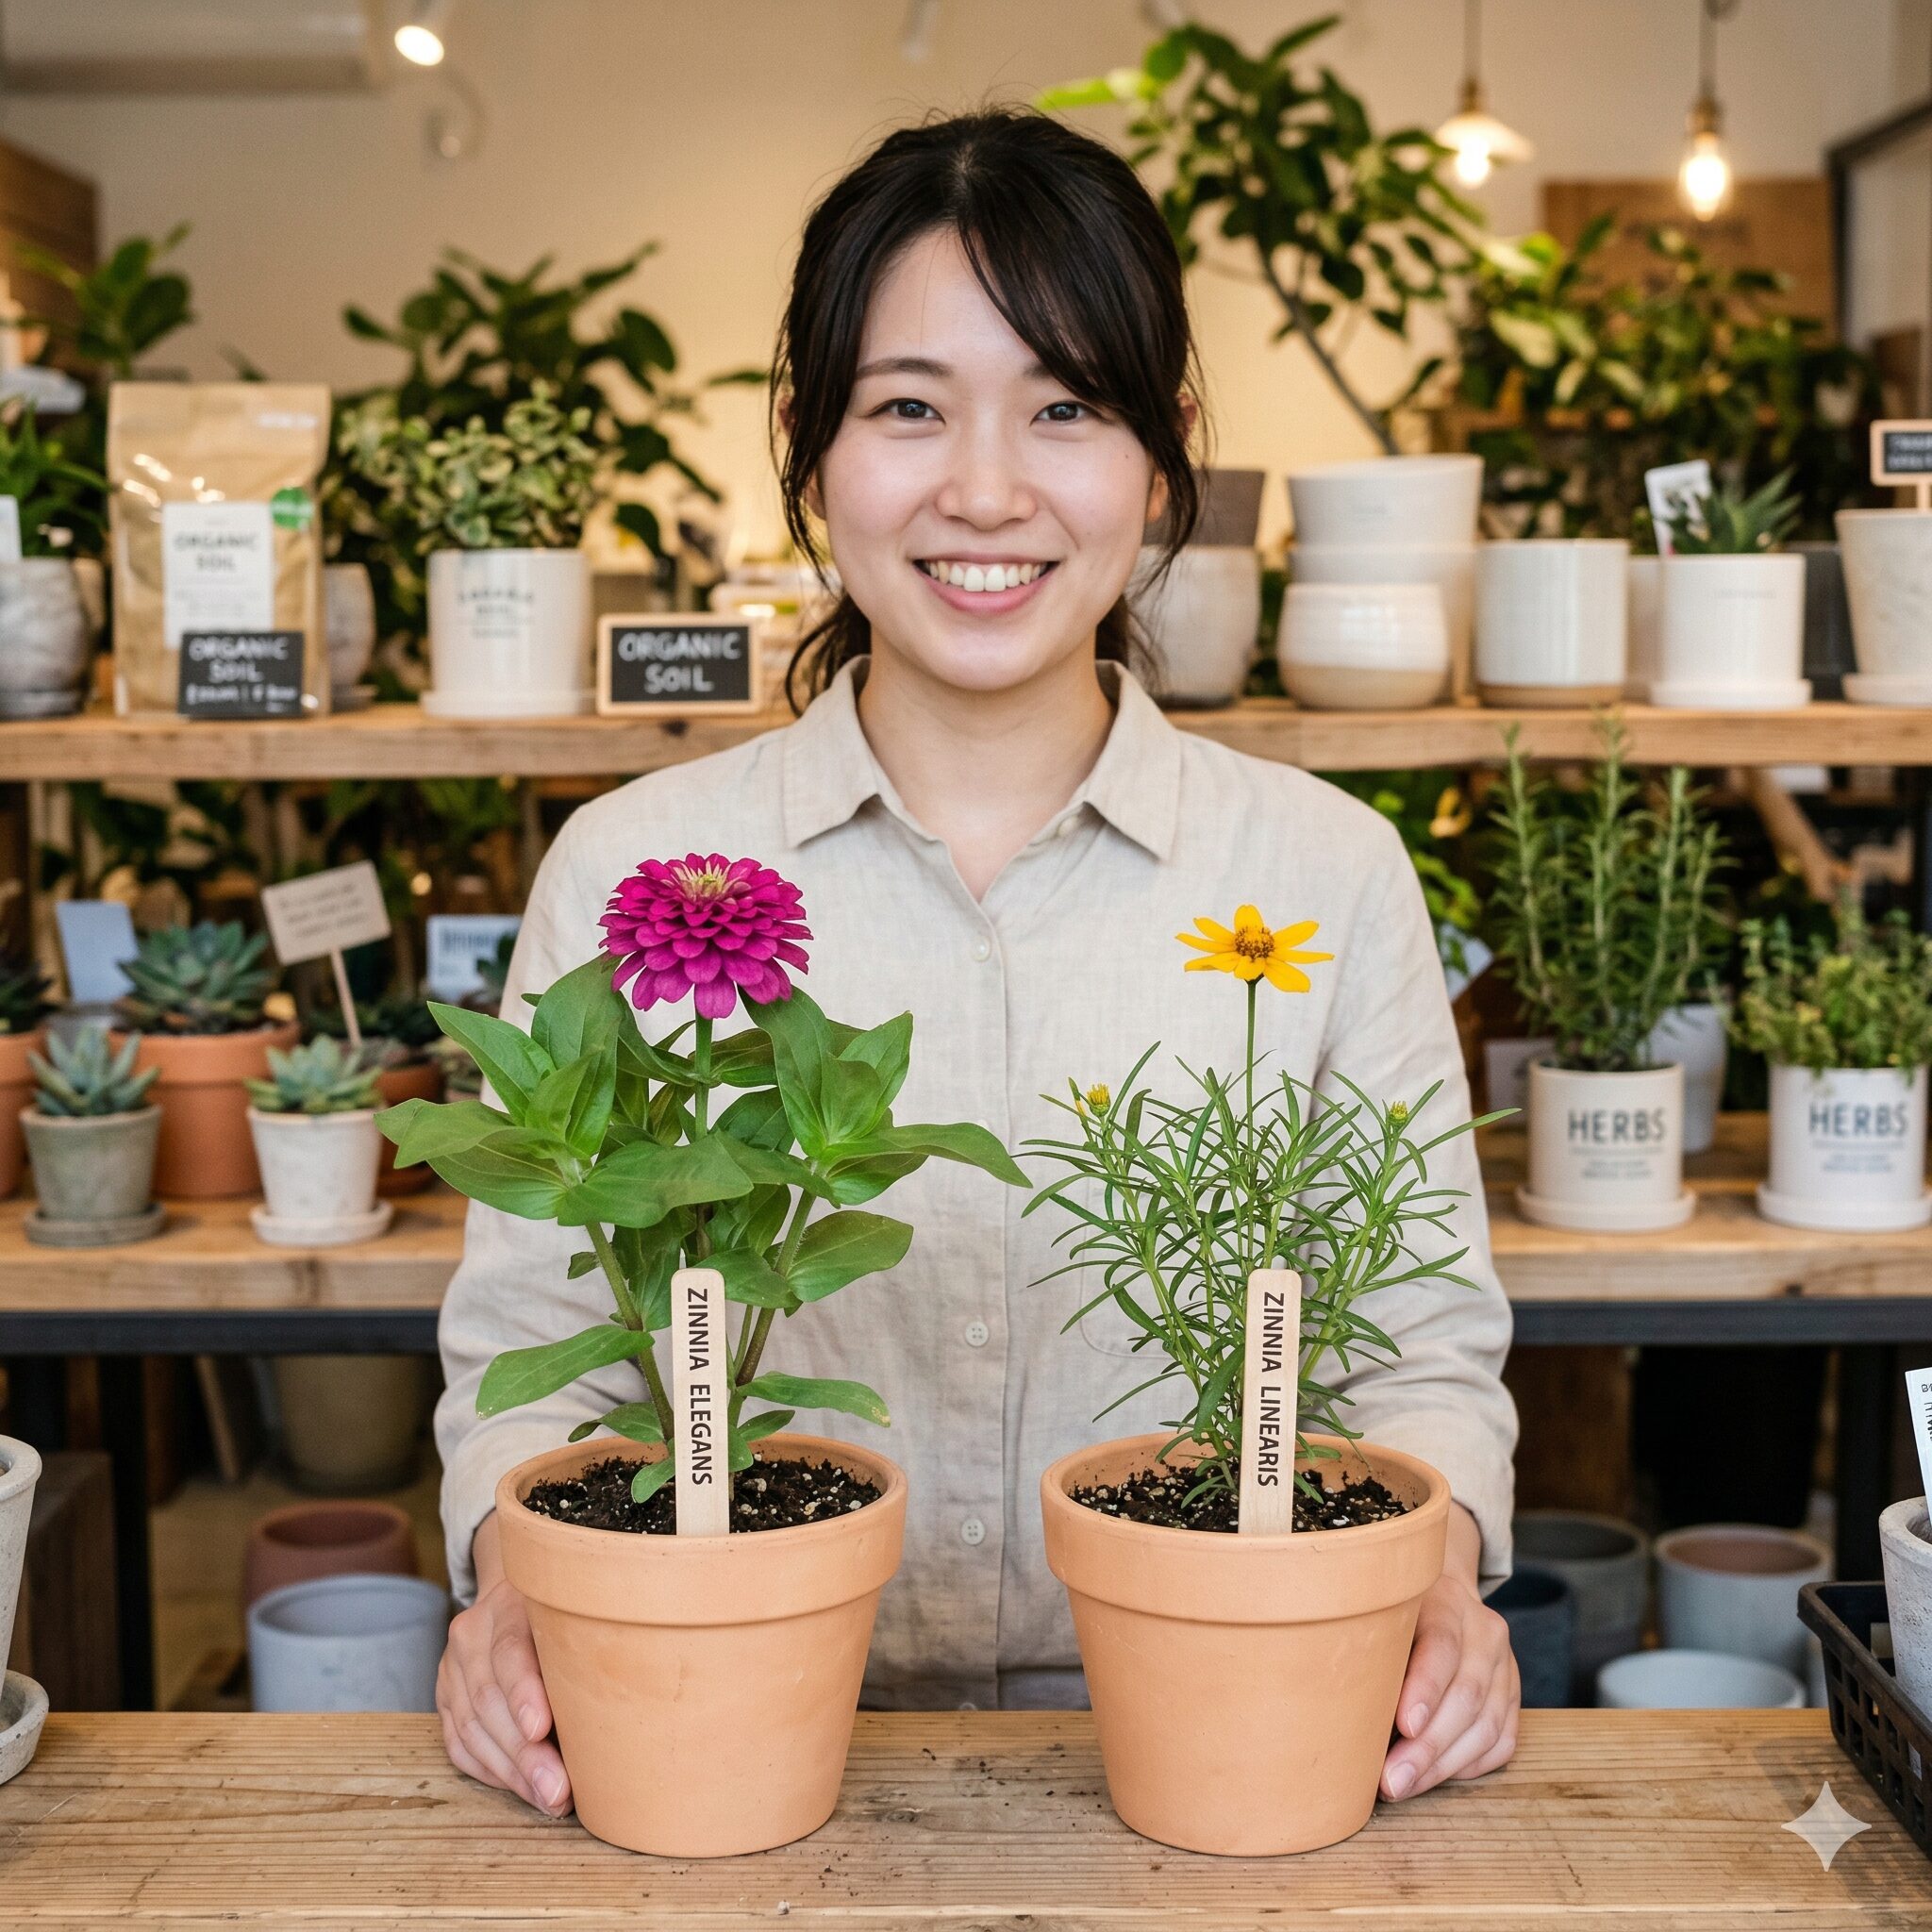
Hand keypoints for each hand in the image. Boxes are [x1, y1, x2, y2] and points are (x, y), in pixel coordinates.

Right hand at [437, 1513, 571, 1815]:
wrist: (511, 1599)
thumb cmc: (561, 1616)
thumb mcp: (576, 1612)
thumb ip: (589, 1645)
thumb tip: (627, 1708)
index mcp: (508, 1605)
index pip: (509, 1650)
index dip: (523, 1692)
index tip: (541, 1729)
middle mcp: (472, 1633)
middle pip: (490, 1699)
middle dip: (525, 1753)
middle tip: (558, 1790)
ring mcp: (452, 1666)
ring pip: (472, 1729)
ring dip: (512, 1772)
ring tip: (548, 1798)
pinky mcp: (445, 1696)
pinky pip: (459, 1743)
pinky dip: (491, 1771)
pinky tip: (521, 1787)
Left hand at [1380, 1504, 1518, 1801]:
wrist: (1445, 1598)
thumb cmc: (1397, 1615)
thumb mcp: (1381, 1612)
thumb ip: (1369, 1647)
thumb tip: (1334, 1710)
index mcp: (1447, 1603)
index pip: (1442, 1646)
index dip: (1426, 1688)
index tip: (1403, 1726)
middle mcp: (1484, 1632)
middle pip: (1466, 1695)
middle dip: (1428, 1746)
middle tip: (1392, 1780)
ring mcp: (1505, 1665)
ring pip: (1487, 1726)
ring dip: (1443, 1765)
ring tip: (1405, 1786)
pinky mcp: (1513, 1695)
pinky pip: (1501, 1741)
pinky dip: (1469, 1765)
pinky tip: (1436, 1776)